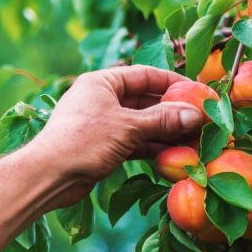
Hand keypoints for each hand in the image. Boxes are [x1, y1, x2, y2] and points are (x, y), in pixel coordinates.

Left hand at [25, 66, 204, 208]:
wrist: (48, 175)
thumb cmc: (84, 141)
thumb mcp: (128, 126)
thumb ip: (163, 119)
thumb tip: (196, 114)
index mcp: (102, 82)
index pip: (145, 75)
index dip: (174, 83)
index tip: (199, 93)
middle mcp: (101, 99)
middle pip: (146, 101)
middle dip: (173, 113)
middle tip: (203, 122)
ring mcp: (102, 124)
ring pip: (142, 124)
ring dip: (166, 133)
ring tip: (195, 141)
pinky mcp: (103, 147)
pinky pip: (134, 142)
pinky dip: (152, 148)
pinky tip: (175, 155)